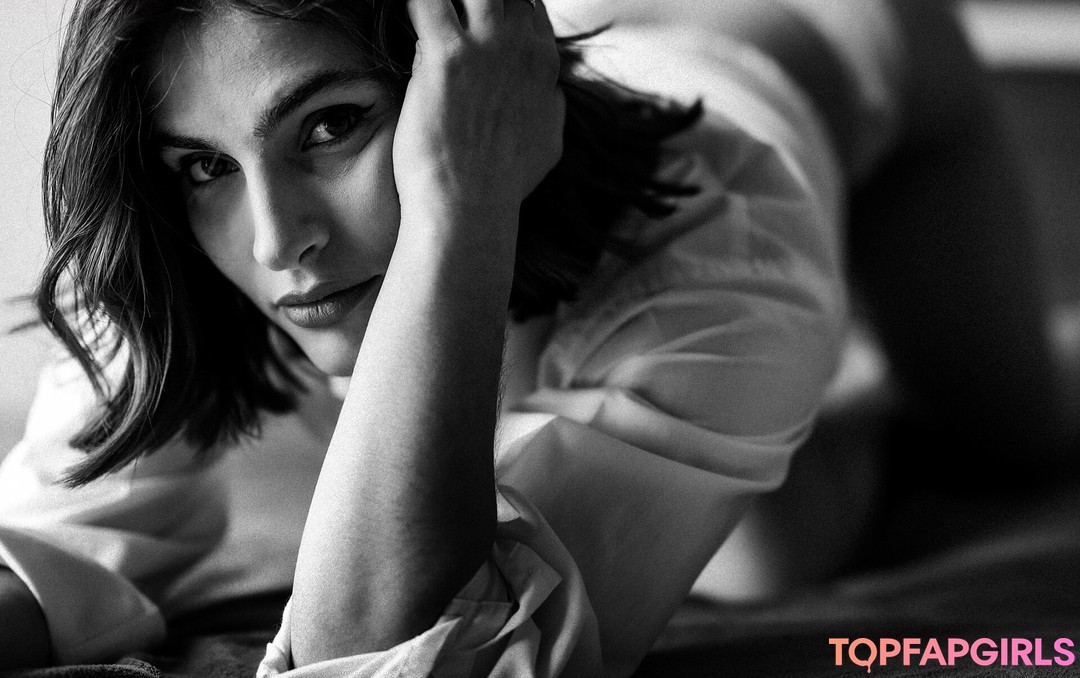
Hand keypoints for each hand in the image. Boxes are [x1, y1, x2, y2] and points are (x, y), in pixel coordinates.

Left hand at [395, 0, 564, 215]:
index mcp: (544, 62)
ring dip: (444, 2)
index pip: (525, 3)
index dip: (497, 5)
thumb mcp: (548, 144)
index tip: (471, 17)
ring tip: (427, 19)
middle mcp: (521, 46)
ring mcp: (486, 48)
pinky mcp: (447, 58)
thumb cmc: (502, 186)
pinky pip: (425, 0)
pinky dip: (414, 4)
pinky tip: (402, 13)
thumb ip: (550, 109)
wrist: (470, 210)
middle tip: (445, 20)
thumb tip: (549, 96)